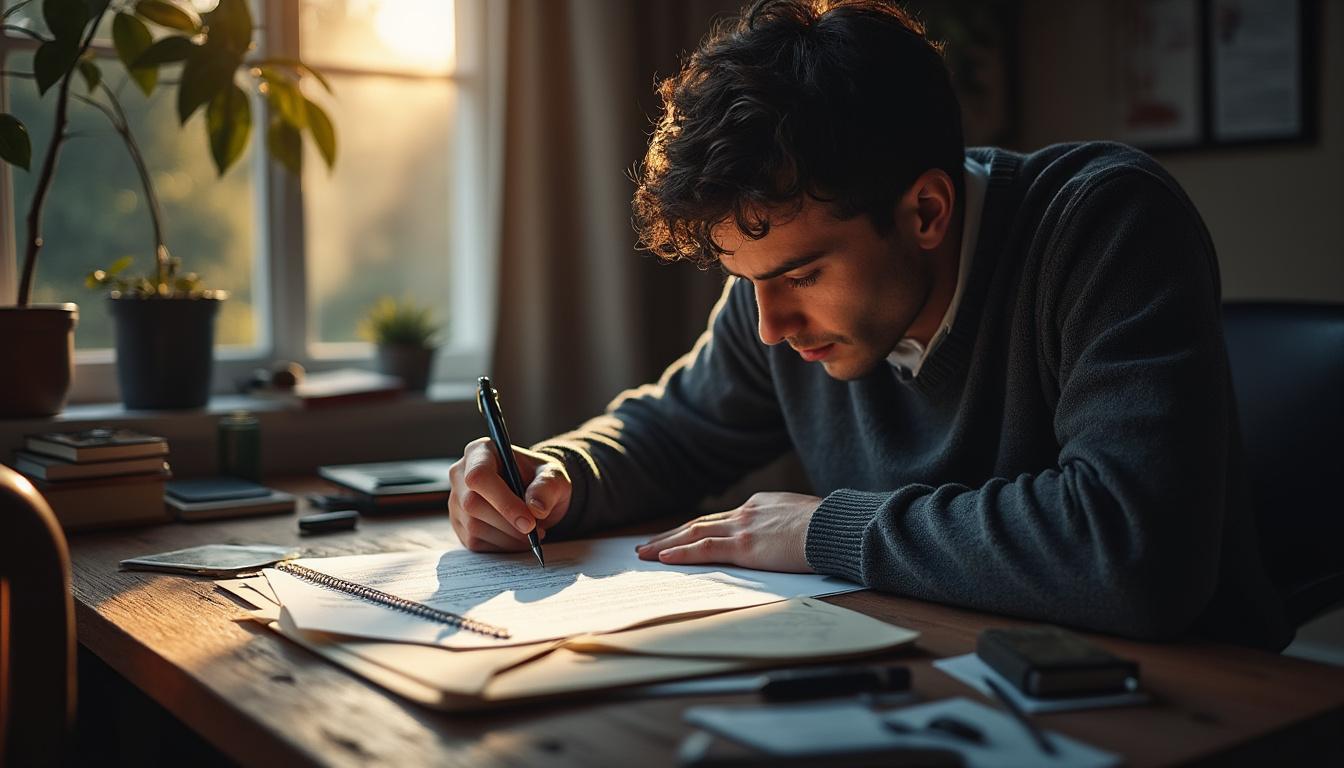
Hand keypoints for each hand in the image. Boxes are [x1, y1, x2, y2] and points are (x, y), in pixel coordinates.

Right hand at [448, 438, 571, 551]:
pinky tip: (518, 538)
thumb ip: (547, 487)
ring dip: (508, 537)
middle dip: (508, 524)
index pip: (479, 476)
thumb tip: (536, 508)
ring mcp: (456, 501)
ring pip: (474, 527)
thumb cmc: (540, 480)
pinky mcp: (459, 525)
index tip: (529, 522)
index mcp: (481, 452)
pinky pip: (475, 542)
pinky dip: (503, 545)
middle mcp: (461, 474)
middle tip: (535, 531)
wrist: (534, 495)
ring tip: (532, 533)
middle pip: (472, 504)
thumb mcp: (554, 476)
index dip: (503, 501)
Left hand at [636, 492, 819, 571]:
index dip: (695, 529)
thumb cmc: (831, 528)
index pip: (720, 519)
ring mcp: (744, 528)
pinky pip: (705, 549)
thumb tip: (787, 539)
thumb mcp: (805, 520)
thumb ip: (787, 527)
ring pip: (694, 534)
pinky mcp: (745, 546)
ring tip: (644, 554)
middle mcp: (746, 512)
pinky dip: (682, 553)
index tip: (679, 536)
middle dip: (671, 535)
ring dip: (666, 544)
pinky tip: (664, 559)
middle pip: (699, 523)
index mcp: (760, 506)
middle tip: (647, 546)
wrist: (838, 527)